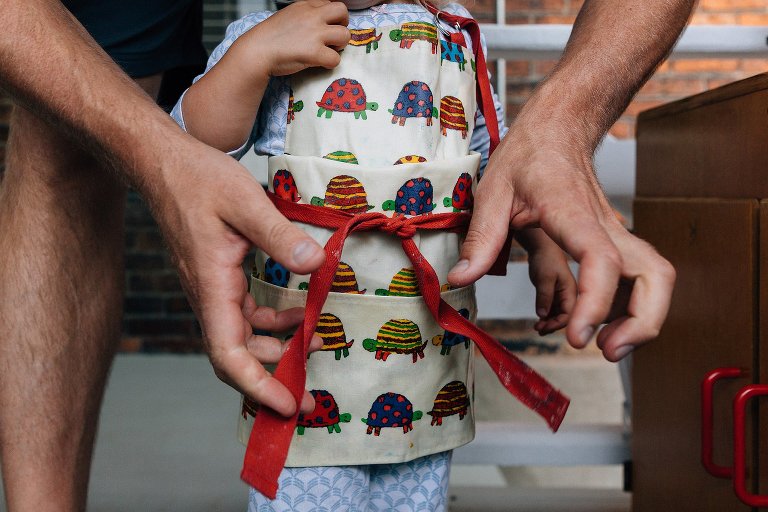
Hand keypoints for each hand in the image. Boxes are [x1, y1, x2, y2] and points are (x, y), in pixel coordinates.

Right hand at [148, 136, 325, 415]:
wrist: (163, 164)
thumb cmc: (196, 180)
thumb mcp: (245, 203)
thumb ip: (280, 236)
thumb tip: (315, 265)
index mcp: (213, 288)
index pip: (229, 355)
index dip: (257, 386)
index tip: (287, 404)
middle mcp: (211, 297)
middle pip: (238, 356)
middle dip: (274, 379)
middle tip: (310, 395)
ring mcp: (214, 290)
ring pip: (245, 337)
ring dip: (278, 349)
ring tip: (316, 346)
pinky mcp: (220, 279)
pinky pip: (247, 315)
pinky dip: (274, 322)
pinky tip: (299, 314)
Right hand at [235, 0, 350, 78]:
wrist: (256, 51)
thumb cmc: (269, 38)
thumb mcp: (288, 16)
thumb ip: (305, 16)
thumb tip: (319, 24)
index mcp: (305, 6)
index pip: (330, 4)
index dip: (331, 18)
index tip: (324, 28)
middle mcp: (312, 16)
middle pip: (342, 12)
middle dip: (343, 25)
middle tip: (333, 38)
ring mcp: (315, 34)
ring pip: (345, 35)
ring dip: (339, 46)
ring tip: (327, 51)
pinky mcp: (315, 53)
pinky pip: (336, 59)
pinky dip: (330, 63)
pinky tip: (319, 63)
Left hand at [448, 124, 674, 361]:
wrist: (559, 128)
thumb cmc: (529, 153)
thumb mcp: (493, 190)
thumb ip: (480, 237)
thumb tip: (461, 279)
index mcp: (572, 212)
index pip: (600, 260)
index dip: (595, 303)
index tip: (580, 337)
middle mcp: (604, 226)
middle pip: (654, 276)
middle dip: (643, 323)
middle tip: (606, 350)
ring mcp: (614, 235)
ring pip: (654, 280)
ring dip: (638, 321)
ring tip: (598, 345)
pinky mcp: (612, 243)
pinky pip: (632, 281)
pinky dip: (619, 309)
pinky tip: (584, 323)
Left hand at [516, 229, 575, 335]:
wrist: (542, 246)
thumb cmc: (545, 257)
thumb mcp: (543, 277)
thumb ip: (544, 296)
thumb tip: (542, 315)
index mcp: (573, 290)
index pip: (571, 315)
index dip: (557, 324)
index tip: (543, 327)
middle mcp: (572, 295)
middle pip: (567, 318)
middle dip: (553, 325)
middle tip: (538, 328)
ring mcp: (565, 295)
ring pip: (561, 316)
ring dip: (549, 323)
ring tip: (537, 326)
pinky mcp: (558, 295)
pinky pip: (556, 310)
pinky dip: (548, 317)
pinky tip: (539, 320)